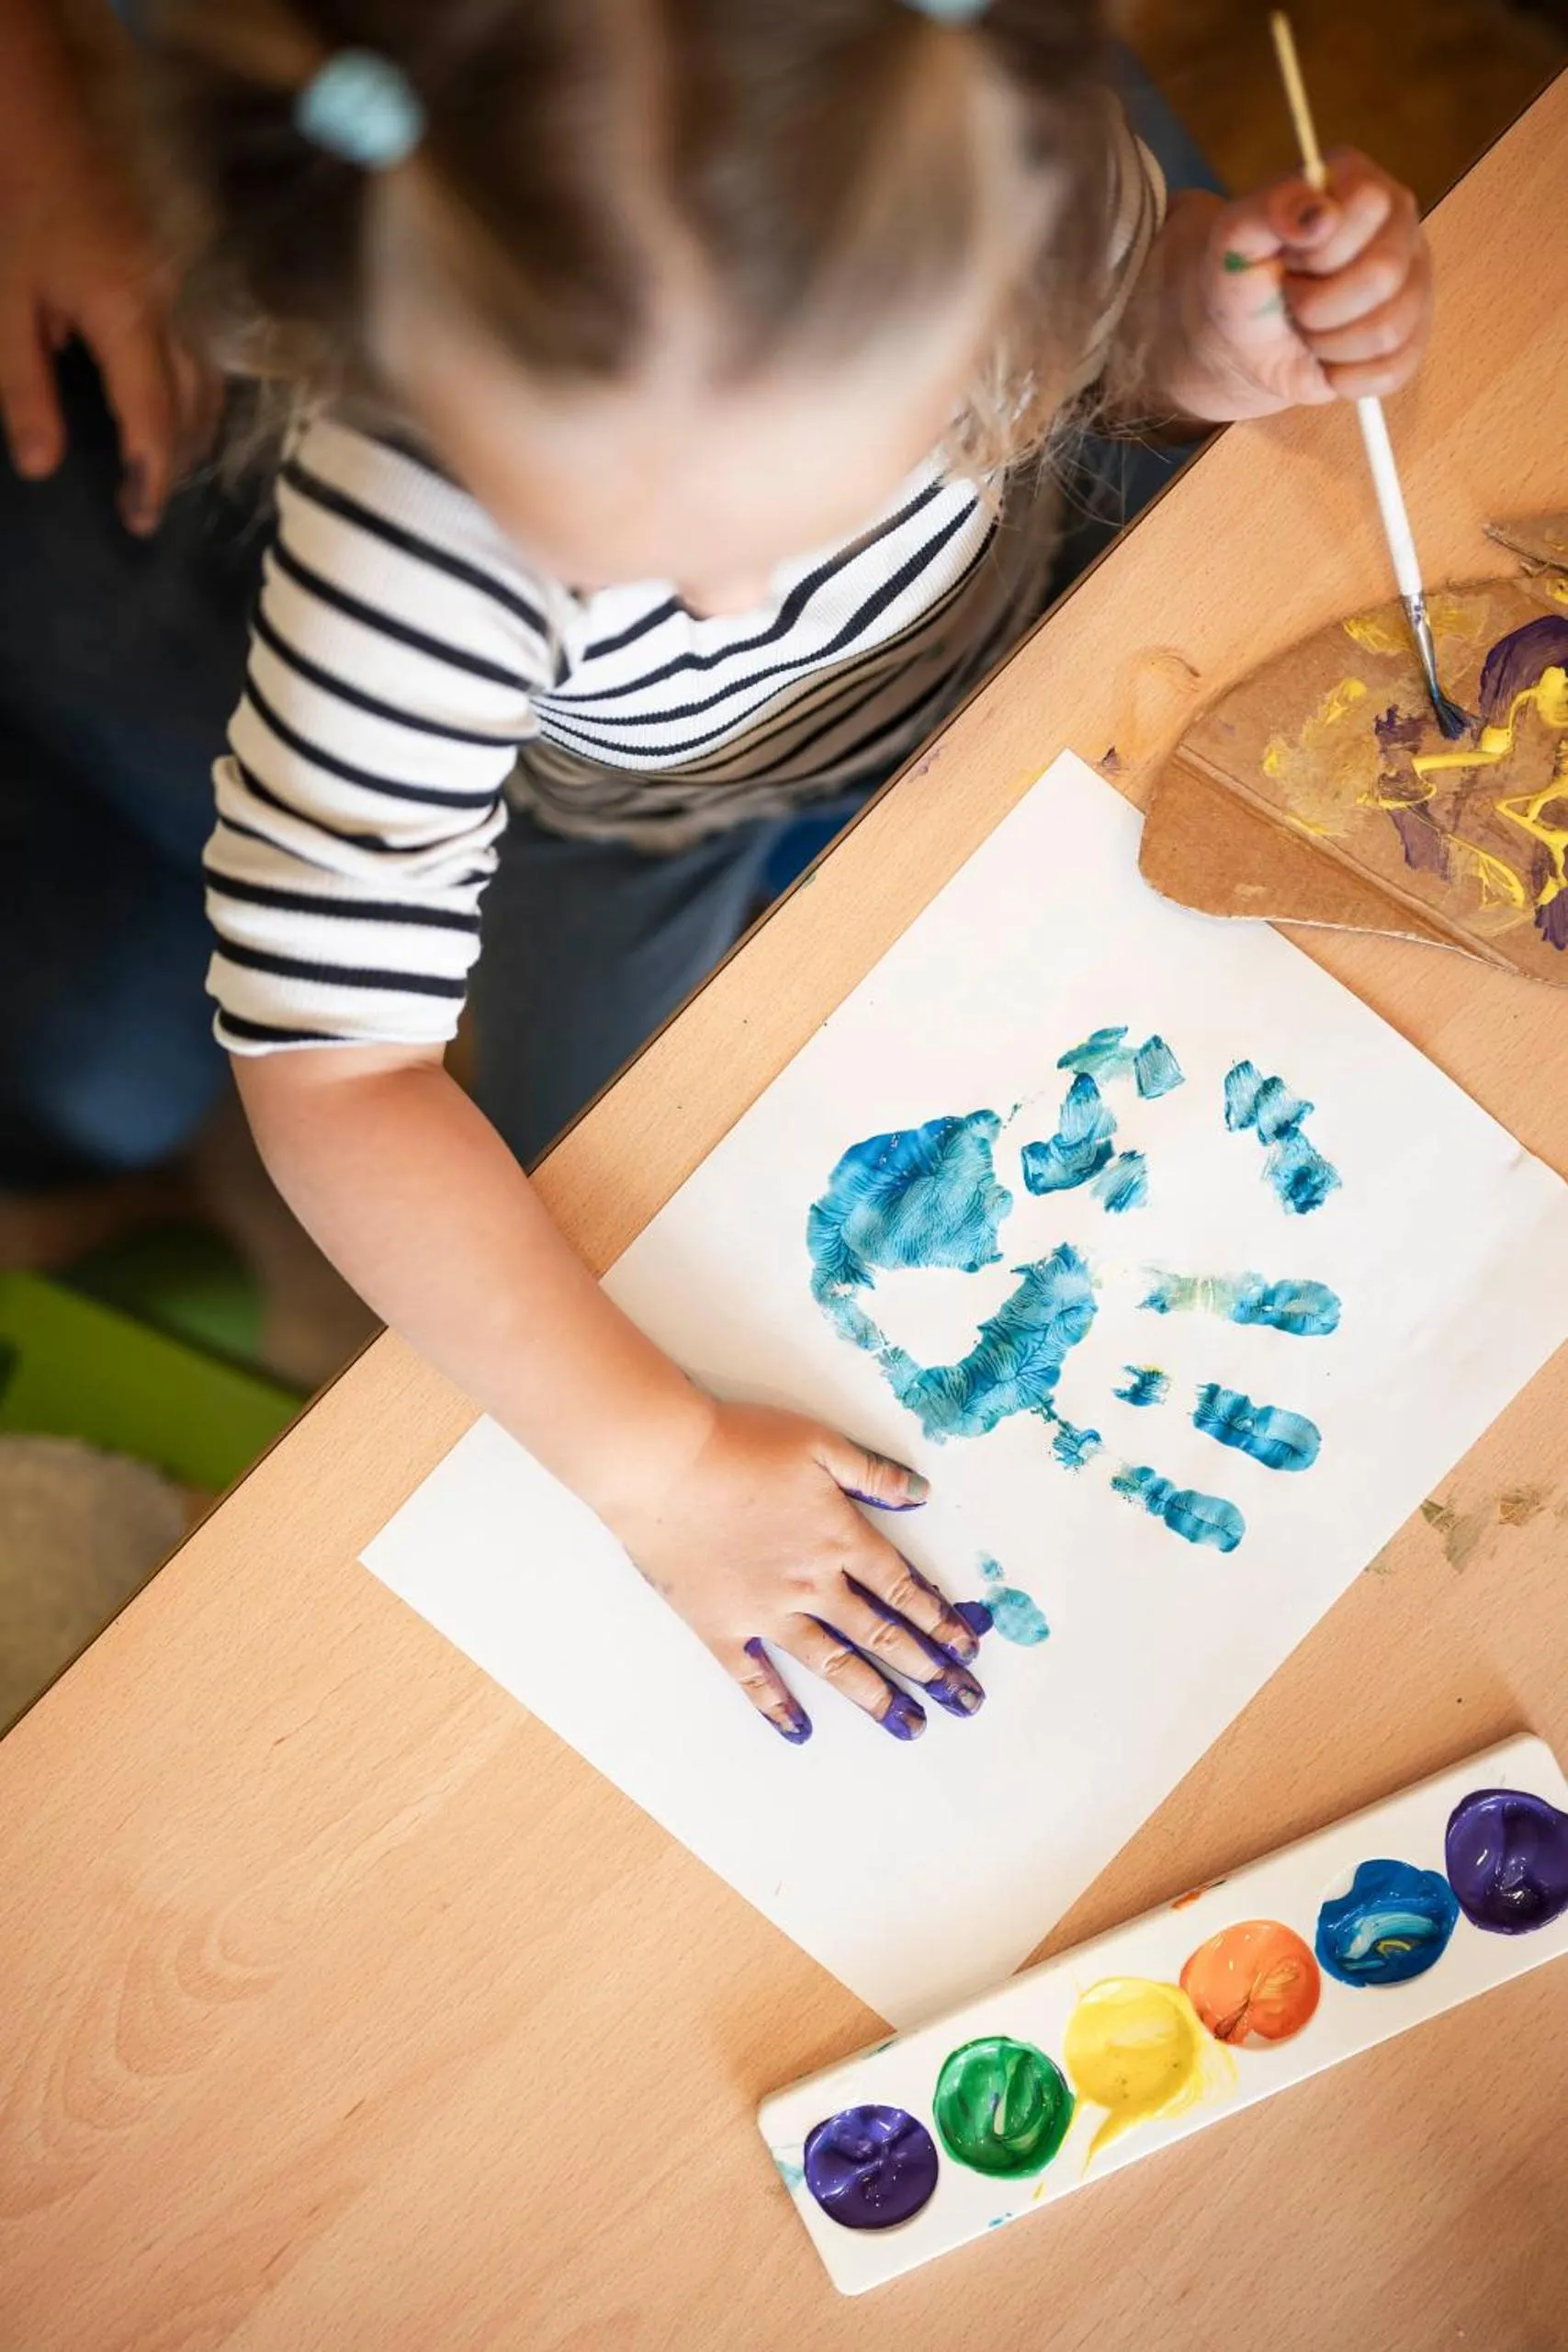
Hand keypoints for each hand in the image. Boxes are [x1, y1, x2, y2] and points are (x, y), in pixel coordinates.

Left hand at [0, 44, 219, 530]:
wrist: (40, 109)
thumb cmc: (16, 200)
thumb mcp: (2, 300)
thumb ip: (24, 387)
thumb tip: (44, 464)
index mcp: (129, 317)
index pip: (154, 422)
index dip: (150, 478)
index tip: (139, 521)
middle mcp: (175, 306)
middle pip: (197, 407)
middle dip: (178, 462)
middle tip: (151, 503)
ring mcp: (186, 283)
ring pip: (213, 378)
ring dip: (198, 430)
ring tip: (172, 465)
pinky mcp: (183, 266)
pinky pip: (210, 345)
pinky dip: (202, 387)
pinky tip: (185, 401)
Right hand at [605, 1397, 986, 1745]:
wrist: (664, 1463)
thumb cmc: (740, 1443)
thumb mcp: (820, 1443)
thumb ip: (873, 1473)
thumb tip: (922, 1496)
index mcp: (840, 1537)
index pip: (903, 1589)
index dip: (939, 1621)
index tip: (965, 1650)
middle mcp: (813, 1584)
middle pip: (879, 1633)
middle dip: (926, 1669)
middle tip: (959, 1701)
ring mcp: (768, 1612)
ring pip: (832, 1663)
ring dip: (873, 1695)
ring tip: (907, 1725)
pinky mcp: (723, 1627)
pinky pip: (755, 1677)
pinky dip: (778, 1706)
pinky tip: (800, 1730)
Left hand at [1142, 152, 1432, 424]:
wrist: (1241, 339)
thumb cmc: (1243, 279)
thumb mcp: (1236, 236)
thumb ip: (1271, 208)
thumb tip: (1321, 214)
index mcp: (1361, 183)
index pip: (1368, 205)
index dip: (1318, 247)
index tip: (1288, 258)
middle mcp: (1399, 226)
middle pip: (1383, 275)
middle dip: (1317, 304)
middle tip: (1292, 300)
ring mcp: (1413, 282)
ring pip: (1388, 330)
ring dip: (1327, 343)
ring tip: (1306, 328)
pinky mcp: (1412, 338)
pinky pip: (1391, 370)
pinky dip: (1344, 377)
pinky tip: (1324, 360)